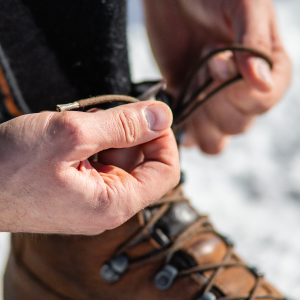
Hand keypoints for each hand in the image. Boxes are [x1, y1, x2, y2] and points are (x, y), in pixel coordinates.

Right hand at [0, 101, 178, 234]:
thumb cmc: (9, 166)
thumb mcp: (72, 135)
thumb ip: (123, 125)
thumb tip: (162, 115)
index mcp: (115, 203)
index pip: (166, 172)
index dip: (164, 140)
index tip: (150, 115)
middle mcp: (110, 206)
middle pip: (146, 164)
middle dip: (133, 133)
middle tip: (107, 114)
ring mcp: (95, 198)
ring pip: (124, 159)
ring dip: (111, 135)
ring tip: (83, 126)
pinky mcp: (82, 189)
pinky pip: (104, 161)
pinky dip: (97, 142)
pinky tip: (75, 136)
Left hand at [144, 0, 290, 152]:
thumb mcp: (242, 6)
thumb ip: (254, 45)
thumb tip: (263, 84)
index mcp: (268, 71)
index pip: (261, 105)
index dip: (236, 90)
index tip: (217, 60)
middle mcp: (244, 93)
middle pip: (236, 126)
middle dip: (213, 99)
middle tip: (201, 64)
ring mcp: (214, 104)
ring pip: (215, 141)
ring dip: (199, 120)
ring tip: (189, 84)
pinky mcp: (190, 106)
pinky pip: (191, 137)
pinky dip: (183, 129)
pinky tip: (178, 102)